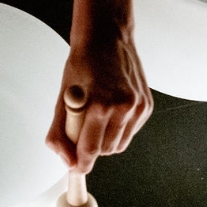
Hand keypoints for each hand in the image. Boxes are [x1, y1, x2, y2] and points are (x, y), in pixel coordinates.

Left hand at [46, 25, 151, 173]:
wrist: (106, 38)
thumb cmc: (82, 64)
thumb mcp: (62, 99)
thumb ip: (59, 133)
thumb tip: (67, 161)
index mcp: (100, 105)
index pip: (90, 150)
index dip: (81, 163)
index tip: (76, 167)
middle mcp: (123, 107)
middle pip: (106, 151)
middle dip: (92, 149)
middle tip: (82, 131)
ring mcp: (138, 107)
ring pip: (119, 145)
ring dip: (105, 141)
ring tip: (96, 118)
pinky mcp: (146, 106)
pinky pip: (130, 132)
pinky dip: (118, 130)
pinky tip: (110, 111)